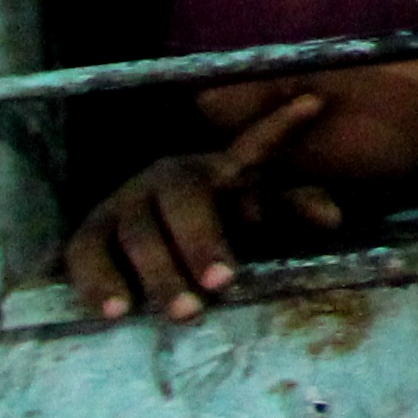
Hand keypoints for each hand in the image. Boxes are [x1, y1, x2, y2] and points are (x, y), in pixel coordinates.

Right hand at [60, 93, 343, 324]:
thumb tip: (333, 217)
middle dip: (203, 241)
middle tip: (223, 283)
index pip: (253, 146)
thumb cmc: (217, 224)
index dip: (280, 127)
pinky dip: (98, 282)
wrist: (146, 240)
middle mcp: (168, 178)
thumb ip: (294, 211)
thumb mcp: (258, 216)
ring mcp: (124, 203)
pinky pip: (84, 252)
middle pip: (183, 200)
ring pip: (137, 231)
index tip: (313, 105)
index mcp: (218, 170)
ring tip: (184, 312)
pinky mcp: (90, 232)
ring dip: (159, 272)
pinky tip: (115, 312)